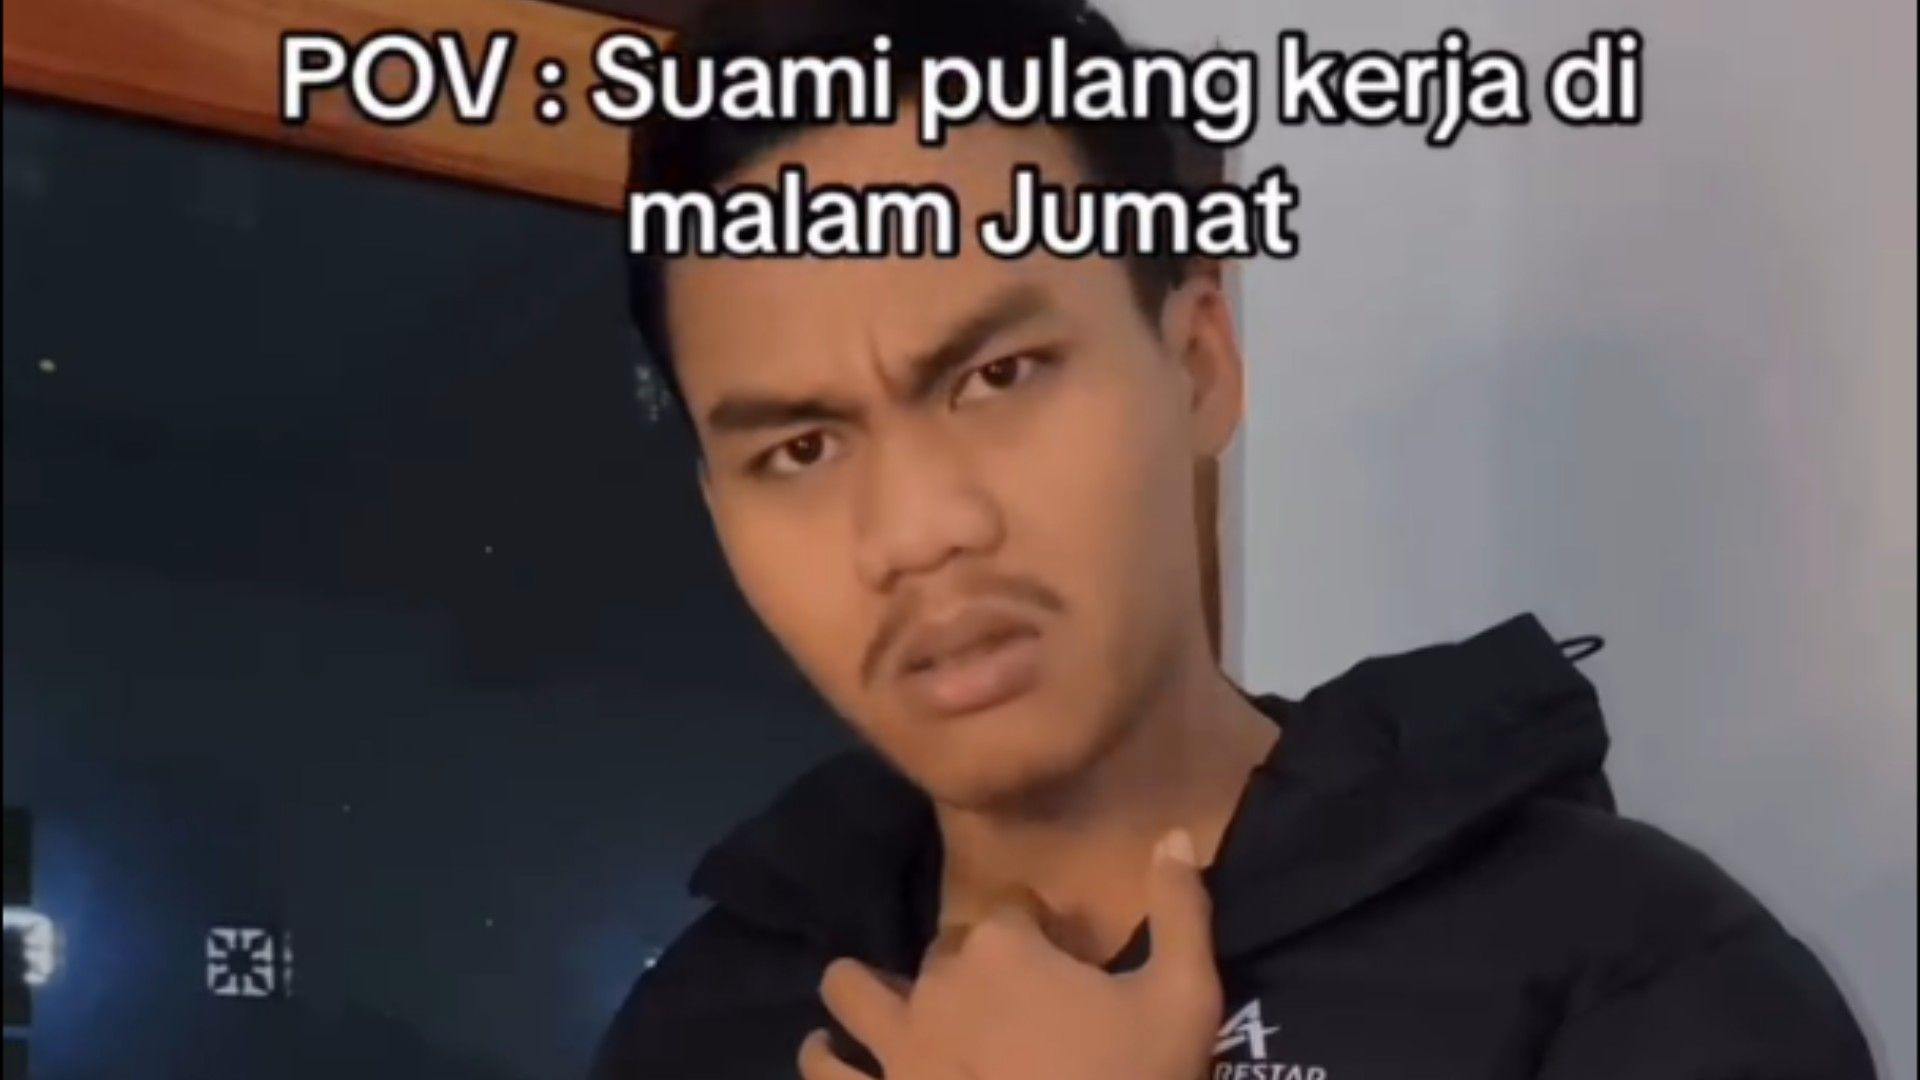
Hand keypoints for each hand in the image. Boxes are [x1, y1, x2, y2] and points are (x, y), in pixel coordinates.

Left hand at [798, 830, 1222, 1079]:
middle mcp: (937, 985)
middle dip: (966, 966)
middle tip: (1000, 1002)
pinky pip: (829, 1070)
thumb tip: (1176, 836)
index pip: (1014, 910)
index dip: (1041, 929)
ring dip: (862, 988)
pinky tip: (830, 1054)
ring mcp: (897, 1049)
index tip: (1064, 958)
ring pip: (852, 990)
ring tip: (869, 1000)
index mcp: (1004, 948)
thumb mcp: (1185, 997)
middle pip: (941, 951)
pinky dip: (827, 1059)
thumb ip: (1181, 911)